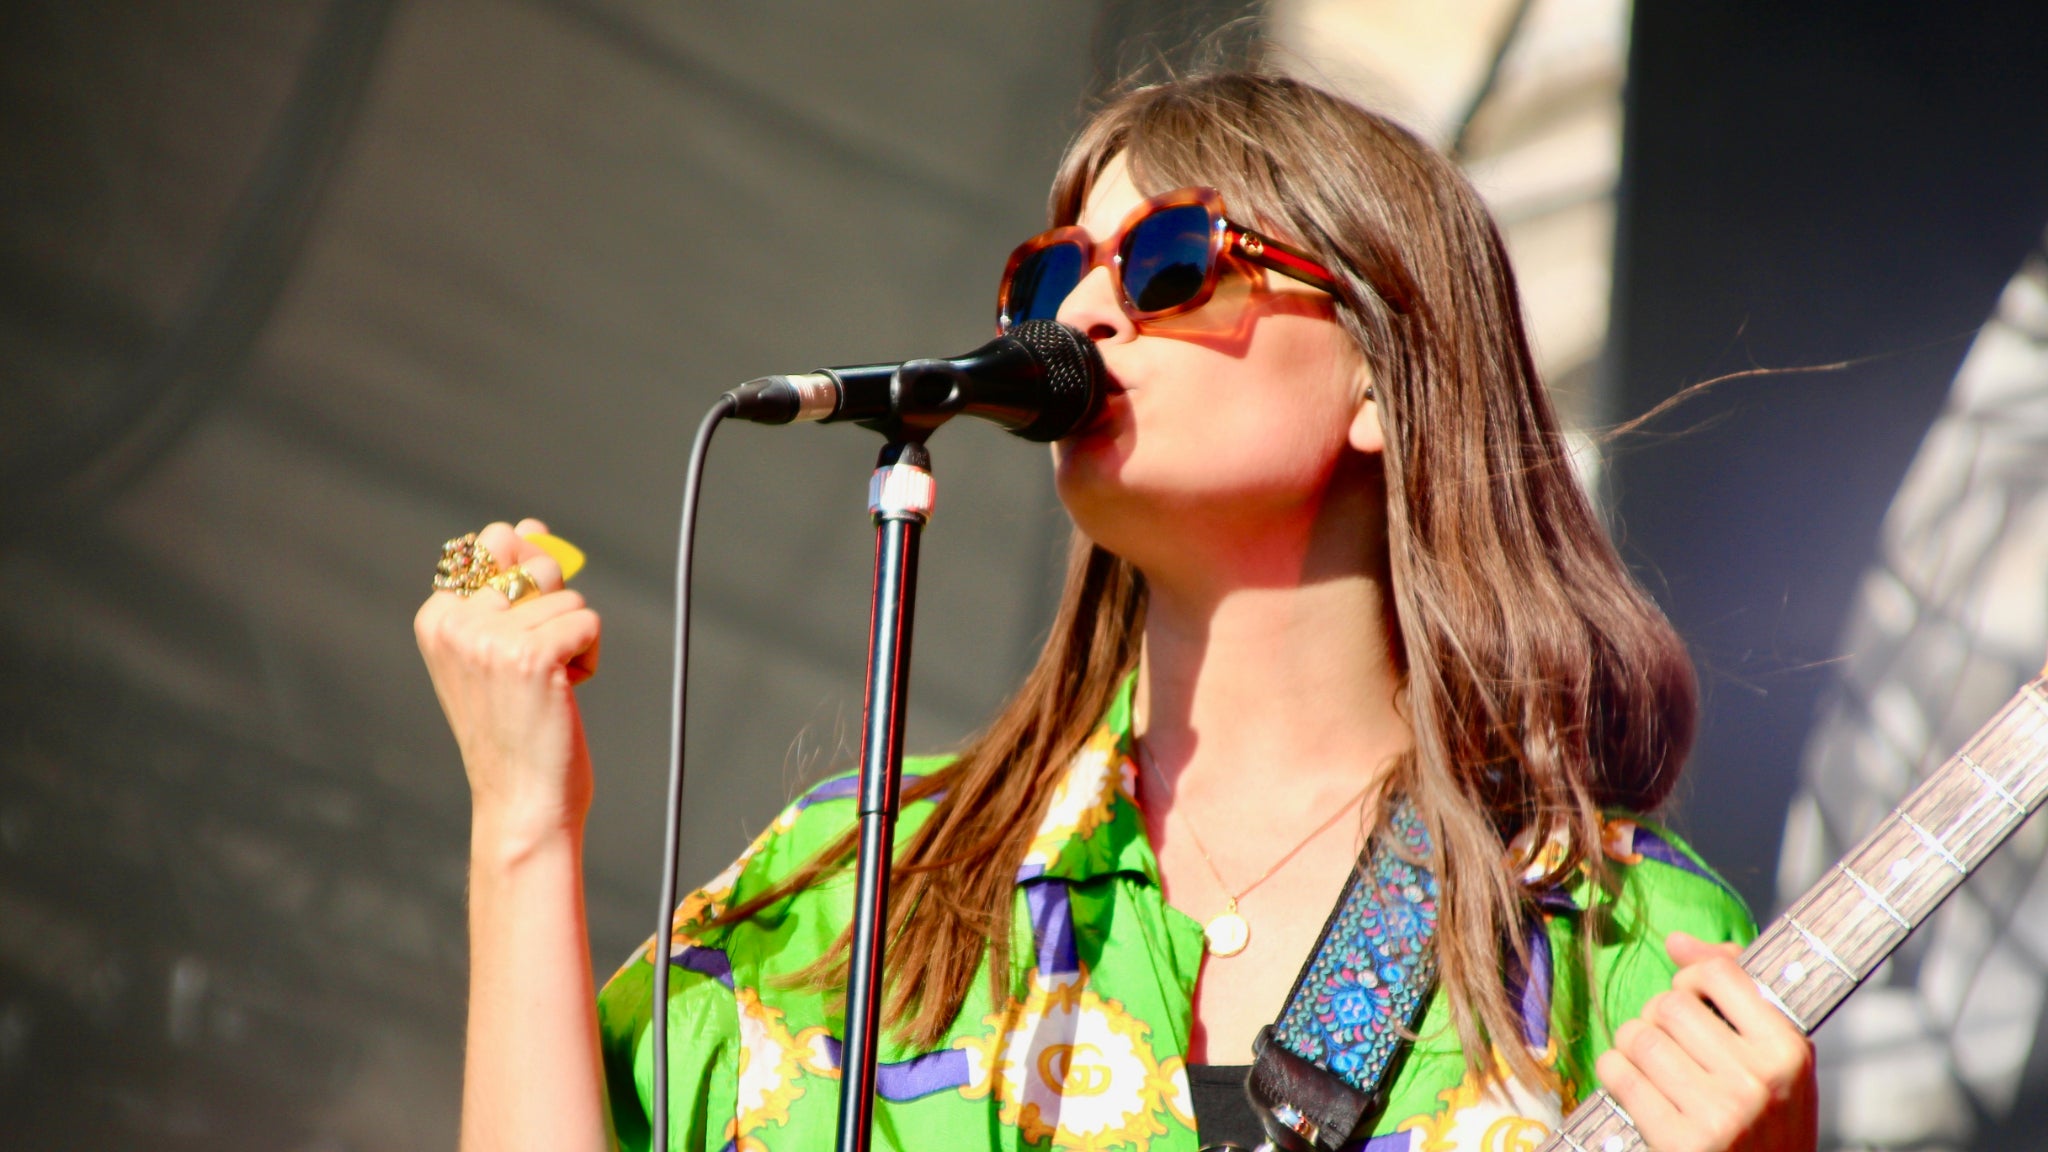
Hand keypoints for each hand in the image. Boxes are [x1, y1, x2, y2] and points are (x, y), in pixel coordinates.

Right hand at [415, 518, 602, 853]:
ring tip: (545, 689)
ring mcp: (490, 639)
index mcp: (436, 616)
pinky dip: (589, 658)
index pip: (494, 543)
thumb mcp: (494, 648)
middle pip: (534, 560)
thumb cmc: (515, 726)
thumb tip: (531, 527)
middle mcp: (455, 622)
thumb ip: (506, 586)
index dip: (526, 582)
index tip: (515, 638)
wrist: (522, 801)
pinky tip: (564, 694)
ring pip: (569, 598)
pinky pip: (588, 623)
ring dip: (572, 642)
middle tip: (534, 663)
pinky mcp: (532, 657)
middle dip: (553, 604)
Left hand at [1594, 932, 1817, 1151]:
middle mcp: (1758, 1080)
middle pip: (1669, 1004)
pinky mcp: (1680, 1143)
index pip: (1719, 973)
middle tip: (1672, 1045)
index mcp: (1788, 1051)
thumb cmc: (1768, 1121)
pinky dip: (1616, 1073)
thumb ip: (1736, 991)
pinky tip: (1636, 1088)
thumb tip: (1676, 940)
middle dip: (1659, 1018)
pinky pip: (1619, 1073)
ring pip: (1638, 1035)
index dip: (1692, 981)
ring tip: (1653, 1066)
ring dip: (1633, 1045)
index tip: (1695, 1003)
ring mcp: (1719, 1114)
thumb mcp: (1775, 1059)